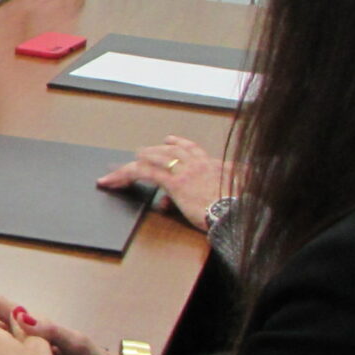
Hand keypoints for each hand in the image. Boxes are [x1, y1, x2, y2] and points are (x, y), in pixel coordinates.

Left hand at [97, 136, 232, 229]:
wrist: (236, 213)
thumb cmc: (237, 208)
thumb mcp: (234, 192)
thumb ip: (224, 186)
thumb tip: (221, 184)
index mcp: (213, 164)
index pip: (190, 148)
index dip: (177, 144)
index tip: (169, 140)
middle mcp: (197, 163)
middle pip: (169, 150)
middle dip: (153, 152)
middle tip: (140, 153)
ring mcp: (184, 170)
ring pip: (154, 157)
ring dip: (136, 162)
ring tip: (121, 166)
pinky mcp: (174, 182)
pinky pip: (145, 172)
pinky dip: (127, 174)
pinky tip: (116, 178)